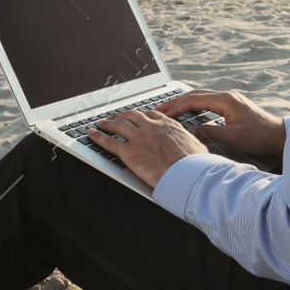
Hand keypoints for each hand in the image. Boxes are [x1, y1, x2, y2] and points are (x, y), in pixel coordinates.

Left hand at [88, 109, 206, 188]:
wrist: (188, 175)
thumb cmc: (195, 165)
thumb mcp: (197, 146)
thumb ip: (191, 138)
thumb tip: (193, 137)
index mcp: (169, 125)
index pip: (152, 114)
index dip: (142, 116)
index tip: (138, 118)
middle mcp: (152, 127)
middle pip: (132, 115)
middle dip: (122, 115)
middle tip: (115, 118)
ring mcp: (140, 138)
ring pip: (119, 125)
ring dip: (108, 123)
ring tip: (101, 124)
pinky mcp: (130, 152)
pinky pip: (110, 142)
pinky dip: (99, 137)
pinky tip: (92, 134)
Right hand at [154, 88, 285, 154]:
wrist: (278, 135)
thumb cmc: (259, 136)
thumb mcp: (232, 136)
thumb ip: (209, 132)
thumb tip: (189, 131)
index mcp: (226, 99)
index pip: (194, 99)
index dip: (176, 106)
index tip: (162, 114)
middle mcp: (227, 96)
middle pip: (194, 95)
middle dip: (175, 102)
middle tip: (158, 110)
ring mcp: (229, 99)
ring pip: (200, 97)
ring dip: (184, 103)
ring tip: (168, 111)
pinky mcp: (232, 105)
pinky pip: (208, 102)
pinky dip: (194, 106)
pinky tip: (187, 113)